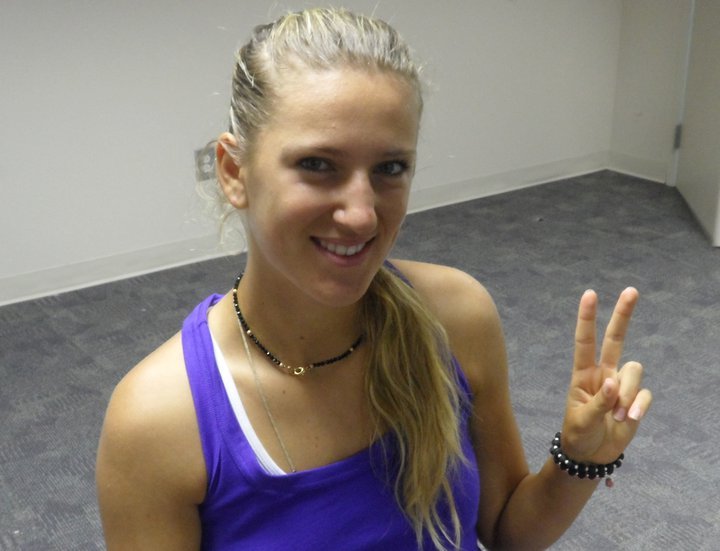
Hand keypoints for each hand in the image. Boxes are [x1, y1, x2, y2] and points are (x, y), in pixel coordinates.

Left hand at [561, 288, 651, 463]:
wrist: (591, 456)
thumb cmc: (579, 434)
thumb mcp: (581, 420)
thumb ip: (598, 402)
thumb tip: (613, 383)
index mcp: (583, 374)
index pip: (584, 341)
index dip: (587, 318)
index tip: (590, 294)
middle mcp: (603, 373)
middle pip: (615, 339)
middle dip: (623, 315)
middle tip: (631, 290)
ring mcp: (621, 386)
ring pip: (634, 372)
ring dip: (628, 393)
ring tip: (616, 414)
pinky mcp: (635, 400)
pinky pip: (644, 394)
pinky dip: (638, 405)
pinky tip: (628, 419)